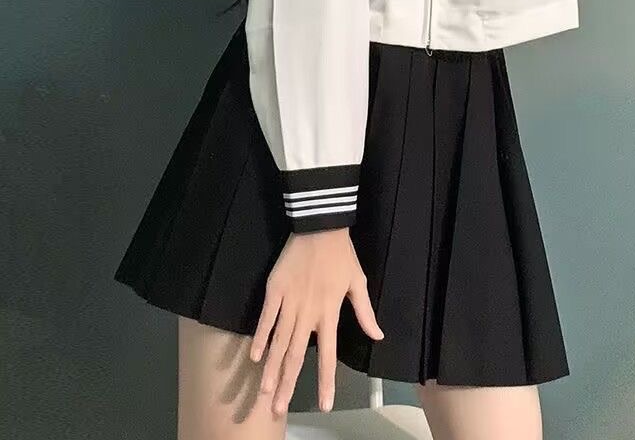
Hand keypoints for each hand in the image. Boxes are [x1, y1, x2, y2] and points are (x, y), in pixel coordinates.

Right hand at [249, 227, 384, 415]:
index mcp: (330, 312)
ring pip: (279, 341)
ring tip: (265, 393)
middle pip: (296, 354)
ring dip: (272, 368)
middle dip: (288, 384)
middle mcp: (308, 312)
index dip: (326, 380)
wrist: (320, 226)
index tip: (324, 404)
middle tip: (279, 409)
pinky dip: (261, 337)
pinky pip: (266, 318)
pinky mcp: (275, 289)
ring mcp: (290, 301)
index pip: (329, 354)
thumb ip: (365, 312)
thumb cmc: (341, 255)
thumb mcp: (358, 282)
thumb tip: (378, 336)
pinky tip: (255, 357)